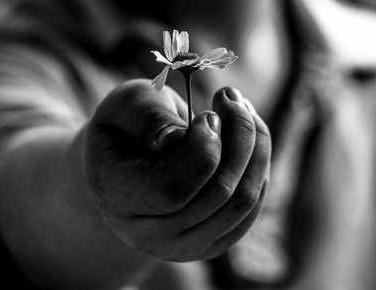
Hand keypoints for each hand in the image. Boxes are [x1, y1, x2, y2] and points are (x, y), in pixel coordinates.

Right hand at [83, 79, 270, 260]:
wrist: (128, 165)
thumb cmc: (127, 128)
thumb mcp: (125, 105)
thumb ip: (147, 115)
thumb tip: (176, 138)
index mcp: (117, 198)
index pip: (172, 188)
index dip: (202, 148)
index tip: (208, 113)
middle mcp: (148, 235)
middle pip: (217, 194)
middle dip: (239, 136)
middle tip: (232, 99)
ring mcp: (182, 246)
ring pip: (243, 202)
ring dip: (256, 148)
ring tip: (242, 111)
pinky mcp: (211, 244)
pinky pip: (251, 208)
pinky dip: (258, 167)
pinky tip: (249, 138)